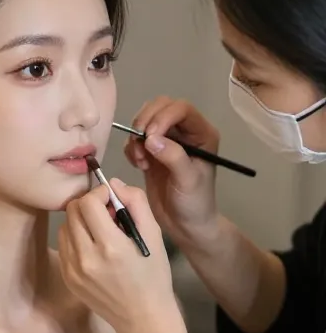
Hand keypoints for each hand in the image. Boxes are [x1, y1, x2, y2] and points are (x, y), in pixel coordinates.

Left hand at [58, 181, 177, 332]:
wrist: (142, 318)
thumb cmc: (153, 276)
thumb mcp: (155, 236)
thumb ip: (136, 203)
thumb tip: (113, 184)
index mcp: (110, 246)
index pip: (88, 203)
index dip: (99, 194)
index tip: (111, 199)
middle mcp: (86, 258)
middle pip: (72, 211)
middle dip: (88, 204)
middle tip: (106, 213)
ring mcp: (73, 270)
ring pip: (64, 226)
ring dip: (80, 221)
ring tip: (100, 231)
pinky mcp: (68, 278)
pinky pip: (63, 245)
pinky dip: (75, 238)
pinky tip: (93, 247)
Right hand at [125, 97, 219, 246]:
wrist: (185, 226)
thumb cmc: (194, 203)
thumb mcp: (188, 180)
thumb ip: (173, 157)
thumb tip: (150, 140)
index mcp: (201, 133)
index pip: (180, 108)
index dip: (162, 117)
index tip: (150, 137)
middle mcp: (184, 132)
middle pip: (160, 107)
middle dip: (145, 122)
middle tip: (140, 146)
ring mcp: (167, 141)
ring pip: (145, 120)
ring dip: (136, 137)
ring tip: (141, 161)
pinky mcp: (151, 152)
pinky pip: (135, 139)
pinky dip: (131, 148)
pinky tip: (138, 166)